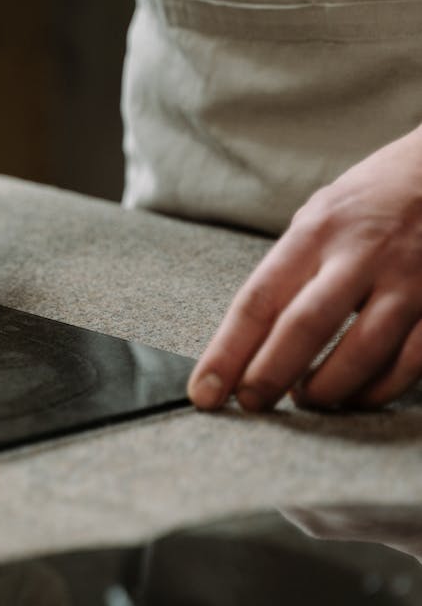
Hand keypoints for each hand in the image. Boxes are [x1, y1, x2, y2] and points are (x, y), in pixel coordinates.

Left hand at [187, 128, 421, 410]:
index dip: (226, 353)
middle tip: (250, 404)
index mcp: (317, 230)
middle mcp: (362, 252)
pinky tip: (357, 396)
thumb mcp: (321, 215)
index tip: (204, 393)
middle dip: (269, 376)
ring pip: (362, 354)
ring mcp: (409, 278)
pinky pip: (410, 362)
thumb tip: (247, 343)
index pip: (258, 299)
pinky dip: (377, 390)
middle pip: (304, 327)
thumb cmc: (372, 200)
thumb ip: (290, 270)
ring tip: (306, 399)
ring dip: (326, 390)